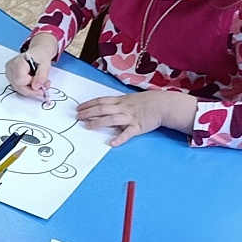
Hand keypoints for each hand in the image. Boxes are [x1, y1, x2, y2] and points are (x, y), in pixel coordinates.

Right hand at [7, 33, 58, 97]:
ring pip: (18, 89)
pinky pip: (18, 87)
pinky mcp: (10, 78)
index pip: (20, 80)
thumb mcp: (45, 65)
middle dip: (32, 90)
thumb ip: (41, 76)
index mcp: (18, 62)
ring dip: (31, 89)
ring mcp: (9, 73)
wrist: (37, 53)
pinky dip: (28, 88)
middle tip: (42, 87)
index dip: (31, 83)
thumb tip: (35, 87)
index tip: (40, 82)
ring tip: (40, 83)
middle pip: (18, 86)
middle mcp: (10, 68)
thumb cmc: (40, 56)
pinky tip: (34, 83)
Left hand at [74, 89, 197, 145]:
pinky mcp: (138, 126)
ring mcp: (130, 117)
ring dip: (99, 122)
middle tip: (77, 117)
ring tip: (88, 126)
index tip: (78, 108)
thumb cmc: (146, 102)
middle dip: (88, 113)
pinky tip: (112, 143)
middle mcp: (123, 108)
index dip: (89, 104)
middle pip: (103, 109)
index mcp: (121, 101)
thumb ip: (118, 103)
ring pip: (112, 119)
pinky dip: (120, 138)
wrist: (164, 104)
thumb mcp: (130, 99)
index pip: (101, 101)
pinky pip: (128, 133)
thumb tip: (104, 107)